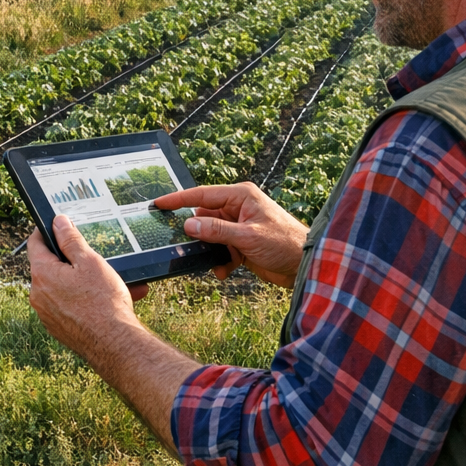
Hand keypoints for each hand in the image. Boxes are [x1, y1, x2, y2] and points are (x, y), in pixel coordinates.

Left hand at [28, 215, 199, 456]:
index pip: (35, 243)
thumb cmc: (103, 300)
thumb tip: (58, 222)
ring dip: (86, 282)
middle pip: (51, 267)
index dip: (46, 231)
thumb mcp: (89, 261)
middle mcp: (38, 294)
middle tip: (95, 256)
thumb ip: (70, 240)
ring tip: (116, 280)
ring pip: (65, 288)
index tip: (58, 225)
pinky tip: (114, 299)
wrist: (115, 346)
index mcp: (41, 273)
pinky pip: (71, 306)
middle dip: (73, 260)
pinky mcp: (58, 328)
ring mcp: (47, 314)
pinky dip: (87, 300)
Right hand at [152, 182, 307, 286]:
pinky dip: (220, 260)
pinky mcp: (241, 243)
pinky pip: (220, 249)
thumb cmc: (285, 243)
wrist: (306, 266)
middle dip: (196, 233)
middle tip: (182, 244)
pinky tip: (224, 271)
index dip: (178, 199)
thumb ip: (216, 230)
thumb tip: (189, 225)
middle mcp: (238, 208)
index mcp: (240, 196)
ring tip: (213, 262)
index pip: (202, 195)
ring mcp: (239, 226)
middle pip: (204, 217)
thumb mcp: (248, 236)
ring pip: (210, 235)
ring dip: (210, 250)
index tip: (159, 203)